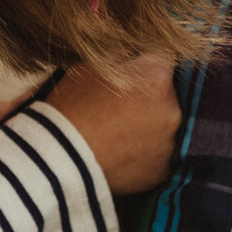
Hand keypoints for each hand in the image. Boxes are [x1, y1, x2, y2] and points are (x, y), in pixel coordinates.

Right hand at [46, 55, 181, 195]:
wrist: (60, 159)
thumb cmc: (69, 109)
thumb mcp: (89, 70)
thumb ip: (118, 65)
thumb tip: (123, 63)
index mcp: (156, 76)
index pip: (163, 61)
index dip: (146, 69)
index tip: (132, 78)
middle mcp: (171, 108)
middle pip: (167, 98)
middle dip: (149, 101)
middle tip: (120, 111)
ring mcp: (170, 142)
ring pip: (163, 129)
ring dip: (148, 130)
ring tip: (117, 136)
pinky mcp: (162, 171)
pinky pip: (157, 158)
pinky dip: (143, 156)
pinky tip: (120, 156)